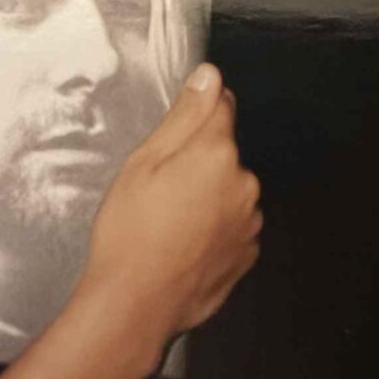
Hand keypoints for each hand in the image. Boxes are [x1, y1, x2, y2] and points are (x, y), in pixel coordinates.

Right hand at [81, 63, 260, 346]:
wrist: (135, 302)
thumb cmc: (129, 231)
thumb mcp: (143, 163)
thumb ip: (183, 116)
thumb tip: (209, 77)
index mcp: (217, 153)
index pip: (220, 106)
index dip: (194, 111)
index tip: (170, 133)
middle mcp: (244, 184)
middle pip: (222, 152)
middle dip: (195, 159)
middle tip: (154, 185)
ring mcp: (249, 223)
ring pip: (227, 189)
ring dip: (204, 194)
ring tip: (163, 218)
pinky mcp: (246, 254)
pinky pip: (230, 224)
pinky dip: (209, 226)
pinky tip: (177, 241)